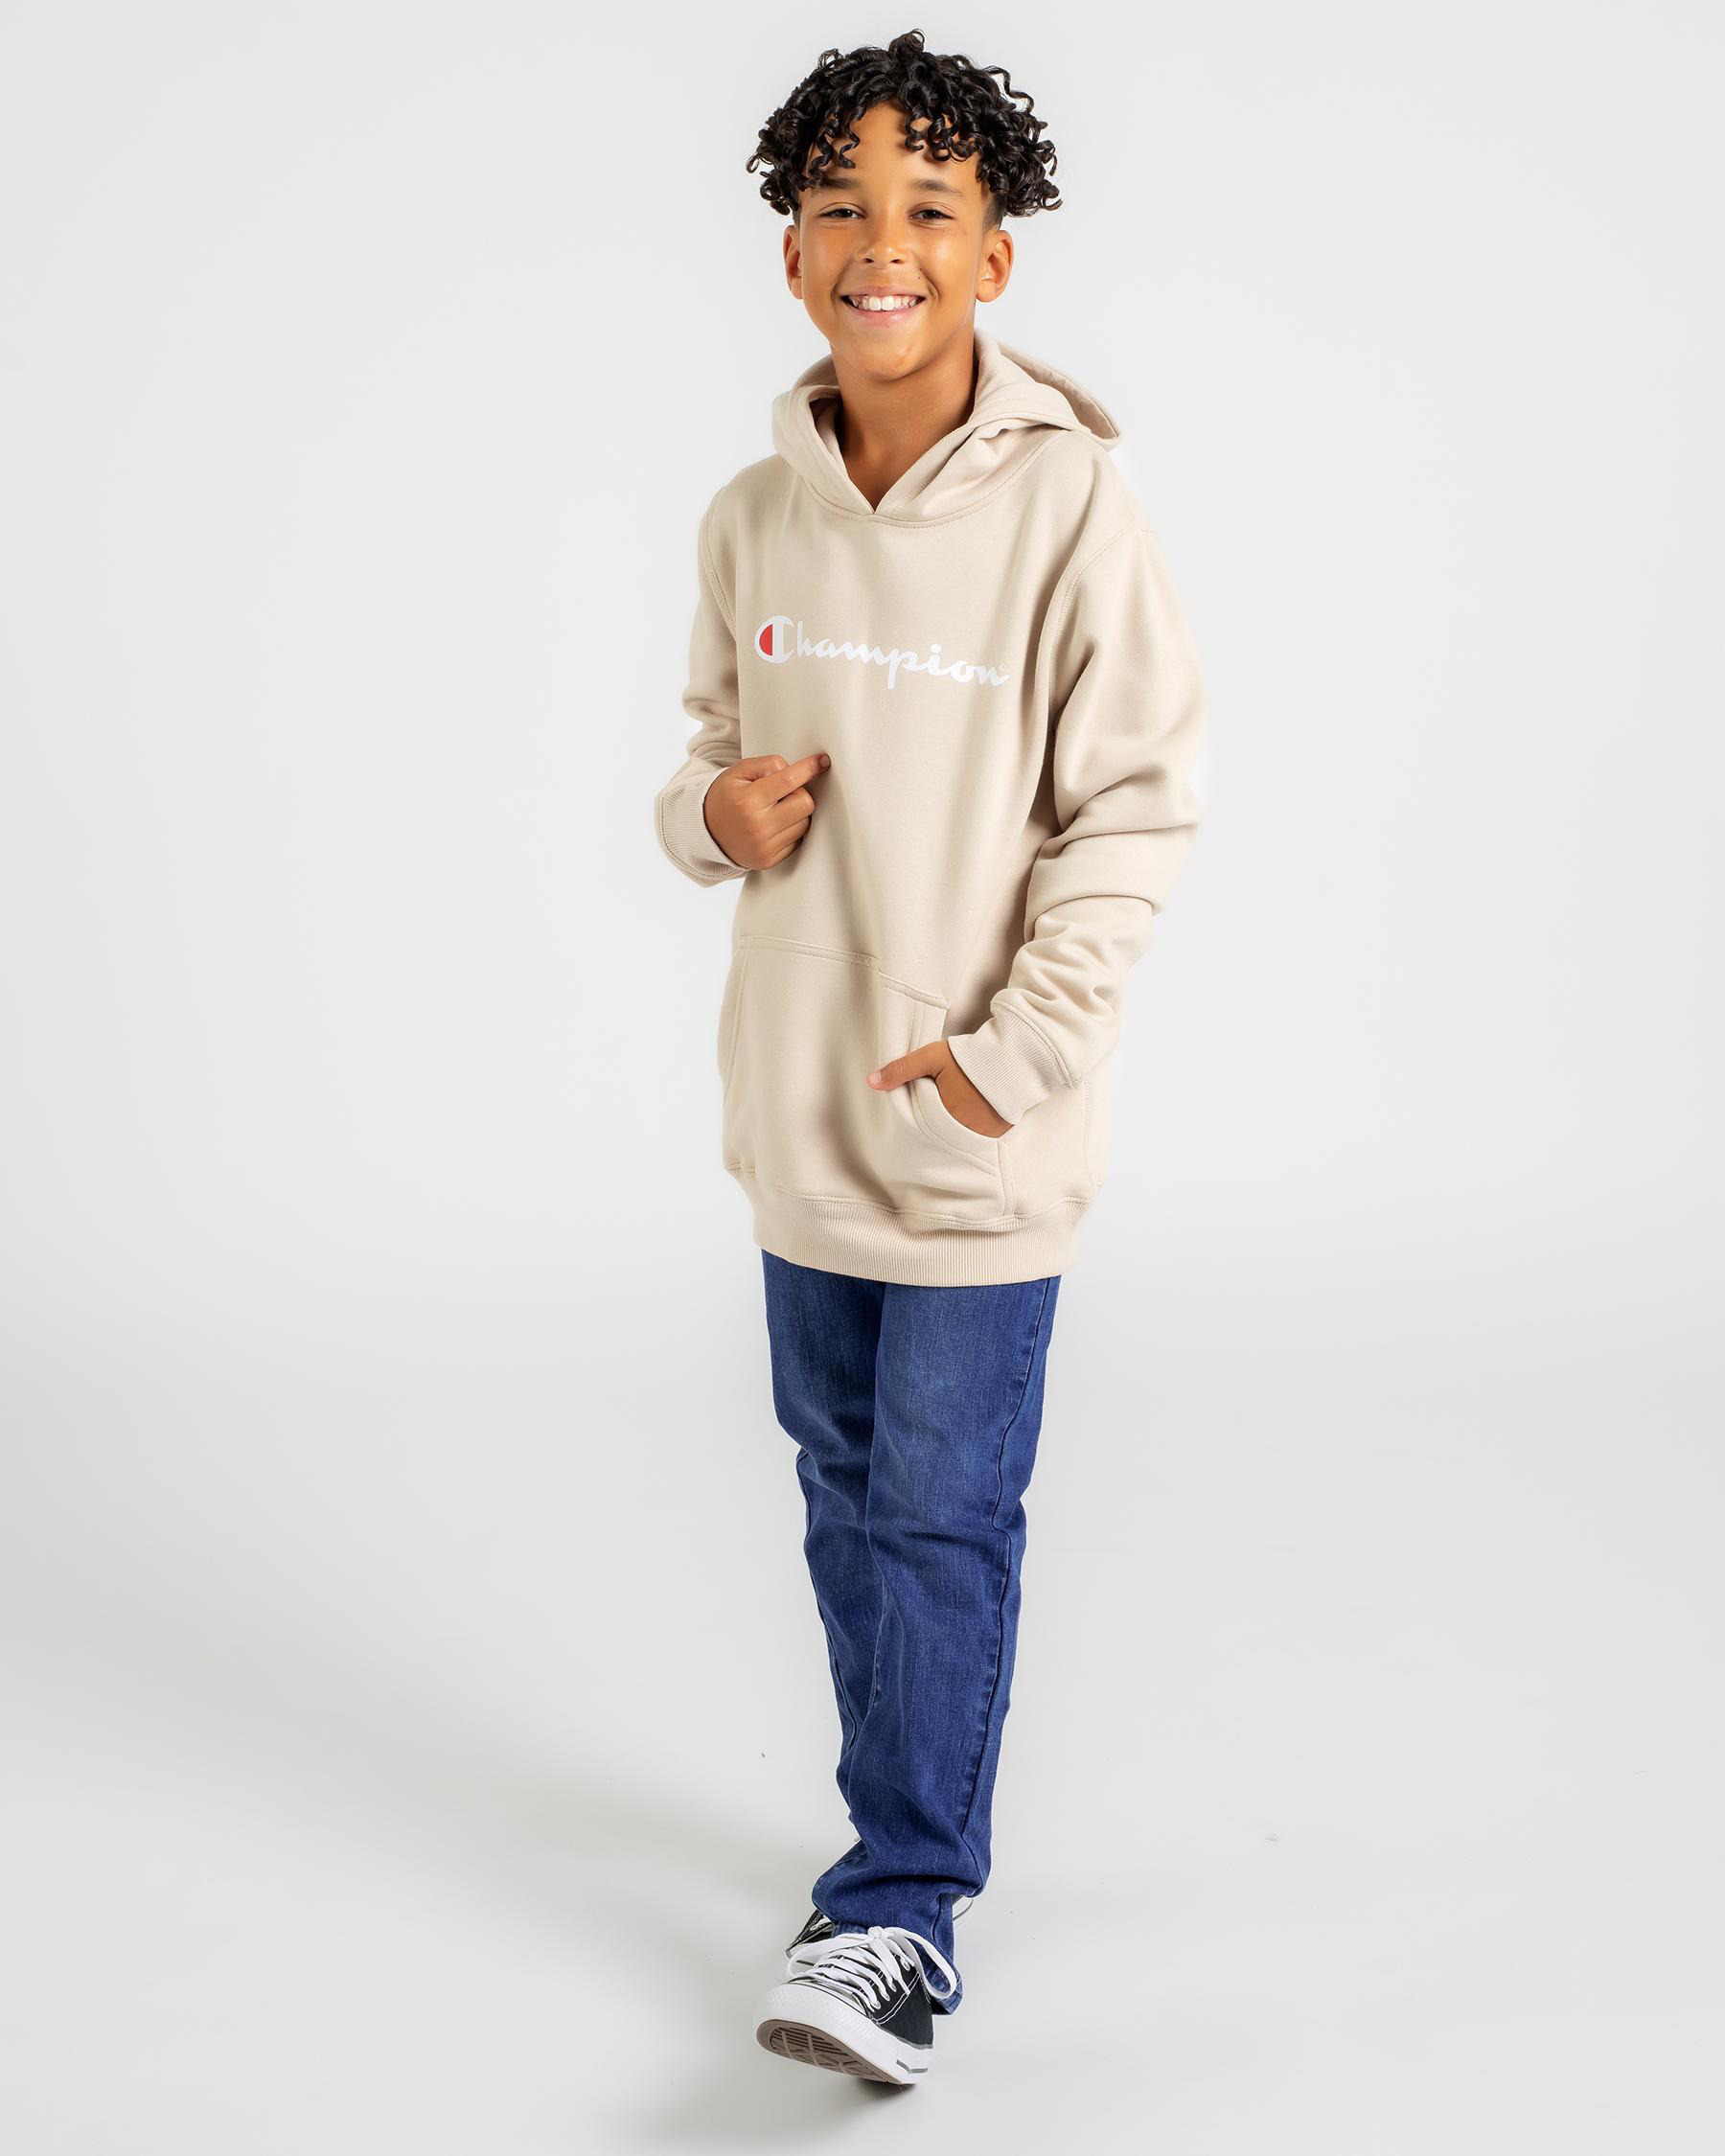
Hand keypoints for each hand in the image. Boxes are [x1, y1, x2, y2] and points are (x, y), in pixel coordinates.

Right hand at [703, 752, 830, 870]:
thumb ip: (767, 764)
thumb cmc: (724, 798)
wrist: (705, 832)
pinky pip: (797, 840)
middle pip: (805, 803)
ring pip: (804, 823)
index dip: (809, 768)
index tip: (822, 762)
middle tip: (781, 793)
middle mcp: (758, 826)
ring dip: (796, 813)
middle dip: (798, 793)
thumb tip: (796, 768)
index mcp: (749, 800)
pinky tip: (773, 825)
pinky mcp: (769, 860)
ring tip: (774, 810)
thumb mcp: (738, 772)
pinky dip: (790, 830)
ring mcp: (765, 846)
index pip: (790, 781)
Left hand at [865, 1039, 1012, 1136]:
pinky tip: (971, 1113)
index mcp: (944, 1120)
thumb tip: (871, 1082)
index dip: (917, 1117)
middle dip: (934, 1125)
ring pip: (958, 1138)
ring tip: (955, 1109)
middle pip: (939, 1135)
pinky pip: (978, 1137)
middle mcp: (964, 1134)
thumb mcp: (931, 1058)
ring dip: (953, 1128)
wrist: (1014, 1057)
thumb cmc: (968, 1058)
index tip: (920, 1105)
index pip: (921, 1127)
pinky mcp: (999, 1133)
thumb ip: (901, 1070)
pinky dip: (972, 1128)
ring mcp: (983, 1136)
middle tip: (937, 1107)